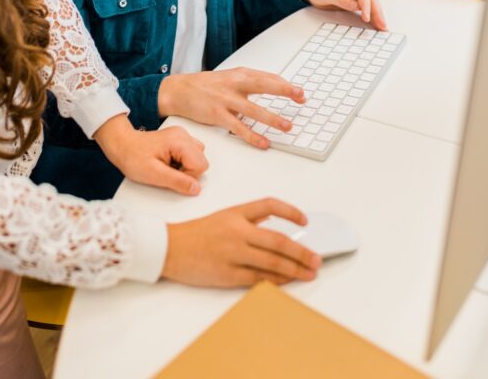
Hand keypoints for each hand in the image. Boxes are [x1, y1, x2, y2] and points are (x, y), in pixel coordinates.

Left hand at [94, 115, 208, 195]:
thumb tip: (196, 189)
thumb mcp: (154, 175)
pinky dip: (182, 162)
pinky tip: (169, 163)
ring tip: (168, 167)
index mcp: (179, 141)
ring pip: (197, 157)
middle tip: (168, 172)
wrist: (122, 145)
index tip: (170, 177)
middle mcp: (183, 135)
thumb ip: (177, 182)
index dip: (188, 177)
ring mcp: (181, 135)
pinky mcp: (178, 139)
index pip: (200, 165)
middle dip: (187, 172)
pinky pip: (189, 154)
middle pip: (201, 160)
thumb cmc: (133, 158)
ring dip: (186, 167)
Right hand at [158, 68, 305, 149]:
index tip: (300, 93)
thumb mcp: (230, 78)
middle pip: (263, 85)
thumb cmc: (207, 85)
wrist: (179, 90)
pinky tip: (263, 143)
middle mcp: (234, 84)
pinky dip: (252, 136)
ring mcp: (225, 100)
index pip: (268, 77)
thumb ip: (251, 82)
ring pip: (253, 110)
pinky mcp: (217, 115)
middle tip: (300, 97)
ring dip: (272, 119)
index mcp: (240, 74)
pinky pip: (238, 127)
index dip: (285, 85)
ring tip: (287, 126)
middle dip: (284, 91)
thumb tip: (275, 86)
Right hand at [162, 198, 320, 286]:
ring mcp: (233, 253)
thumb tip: (271, 220)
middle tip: (317, 258)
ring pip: (272, 261)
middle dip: (301, 251)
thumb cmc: (196, 233)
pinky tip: (288, 281)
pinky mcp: (228, 274)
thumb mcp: (224, 216)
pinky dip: (276, 280)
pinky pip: (258, 278)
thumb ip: (248, 217)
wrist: (170, 248)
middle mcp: (237, 231)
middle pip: (278, 240)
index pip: (270, 205)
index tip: (305, 221)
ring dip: (295, 268)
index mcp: (236, 213)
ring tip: (309, 272)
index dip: (290, 212)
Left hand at [297, 0, 386, 30]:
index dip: (366, 5)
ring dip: (377, 14)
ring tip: (383, 27)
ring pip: (371, 2)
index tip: (367, 17)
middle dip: (377, 11)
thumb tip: (356, 6)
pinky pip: (366, 6)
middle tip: (382, 25)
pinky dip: (372, 14)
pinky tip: (377, 23)